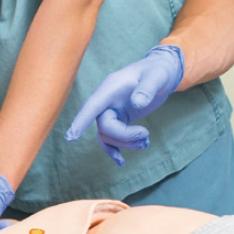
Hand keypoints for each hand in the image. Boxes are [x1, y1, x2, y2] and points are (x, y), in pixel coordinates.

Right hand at [64, 45, 183, 165]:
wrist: (161, 72)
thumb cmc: (158, 71)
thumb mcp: (157, 77)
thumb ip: (147, 88)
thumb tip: (137, 103)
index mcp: (111, 87)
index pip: (92, 106)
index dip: (81, 121)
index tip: (71, 138)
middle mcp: (106, 100)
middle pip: (104, 126)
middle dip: (124, 136)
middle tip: (146, 136)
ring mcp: (111, 110)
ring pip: (107, 135)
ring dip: (126, 143)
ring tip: (146, 141)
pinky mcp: (118, 118)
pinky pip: (110, 138)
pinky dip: (115, 150)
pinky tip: (121, 161)